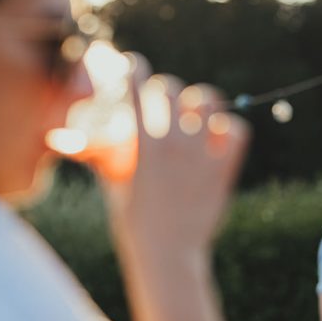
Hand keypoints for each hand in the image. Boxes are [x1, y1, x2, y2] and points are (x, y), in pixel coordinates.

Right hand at [114, 60, 249, 255]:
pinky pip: (236, 131)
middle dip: (167, 88)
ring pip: (210, 101)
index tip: (135, 64)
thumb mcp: (113, 188)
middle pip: (175, 90)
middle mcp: (175, 144)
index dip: (136, 70)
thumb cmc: (135, 226)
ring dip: (203, 101)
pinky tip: (221, 136)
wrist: (168, 256)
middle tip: (168, 99)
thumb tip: (85, 147)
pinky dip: (229, 128)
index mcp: (145, 146)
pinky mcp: (224, 170)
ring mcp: (202, 156)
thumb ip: (104, 161)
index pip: (139, 90)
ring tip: (199, 112)